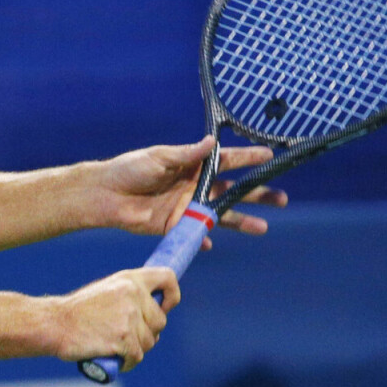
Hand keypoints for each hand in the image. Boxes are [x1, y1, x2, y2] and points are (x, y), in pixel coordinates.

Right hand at [52, 267, 178, 370]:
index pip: (168, 278)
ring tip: (116, 346)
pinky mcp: (124, 339)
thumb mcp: (106, 290)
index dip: (172, 295)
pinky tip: (116, 359)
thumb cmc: (78, 311)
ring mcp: (129, 318)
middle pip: (160, 321)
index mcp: (129, 280)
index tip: (164, 307)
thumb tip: (153, 309)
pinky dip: (128, 362)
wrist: (55, 324)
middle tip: (126, 335)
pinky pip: (137, 356)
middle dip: (147, 331)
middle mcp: (133, 295)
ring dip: (136, 348)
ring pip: (150, 341)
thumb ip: (130, 295)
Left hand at [94, 135, 287, 247]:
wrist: (106, 194)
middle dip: (257, 195)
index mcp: (193, 165)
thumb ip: (187, 154)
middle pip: (232, 192)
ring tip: (262, 228)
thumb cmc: (130, 169)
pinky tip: (210, 243)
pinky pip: (194, 234)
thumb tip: (212, 143)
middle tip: (281, 199)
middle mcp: (195, 186)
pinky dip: (202, 239)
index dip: (248, 158)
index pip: (227, 161)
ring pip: (220, 216)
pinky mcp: (174, 225)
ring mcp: (186, 208)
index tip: (270, 155)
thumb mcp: (159, 157)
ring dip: (240, 221)